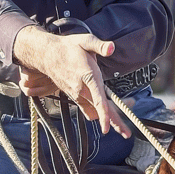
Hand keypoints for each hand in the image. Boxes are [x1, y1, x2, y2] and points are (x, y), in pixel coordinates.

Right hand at [12, 27, 129, 137]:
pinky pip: (89, 110)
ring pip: (96, 111)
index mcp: (87, 76)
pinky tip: (107, 113)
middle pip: (100, 110)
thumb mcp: (85, 41)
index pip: (97, 99)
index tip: (107, 127)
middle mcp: (82, 89)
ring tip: (123, 118)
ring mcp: (78, 95)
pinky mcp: (76, 97)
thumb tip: (111, 48)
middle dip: (114, 122)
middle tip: (127, 133)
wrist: (48, 55)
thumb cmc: (68, 48)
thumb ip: (99, 45)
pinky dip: (99, 113)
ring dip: (109, 116)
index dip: (104, 114)